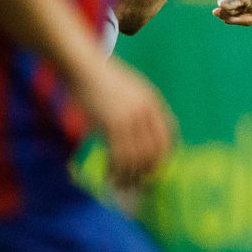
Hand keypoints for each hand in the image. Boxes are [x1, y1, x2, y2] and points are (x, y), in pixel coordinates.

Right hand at [75, 59, 175, 186]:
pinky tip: (110, 176)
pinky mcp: (110, 125)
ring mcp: (129, 119)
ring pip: (136, 156)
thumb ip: (142, 108)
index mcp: (153, 103)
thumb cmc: (103, 79)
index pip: (168, 135)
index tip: (158, 168)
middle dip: (148, 170)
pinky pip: (118, 155)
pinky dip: (115, 170)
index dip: (165, 155)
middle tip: (140, 183)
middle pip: (153, 150)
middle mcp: (145, 113)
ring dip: (130, 174)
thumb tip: (144, 132)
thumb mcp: (133, 89)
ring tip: (123, 184)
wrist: (83, 67)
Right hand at [213, 0, 251, 25]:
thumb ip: (229, 18)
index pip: (223, 6)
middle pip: (222, 2)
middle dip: (231, 8)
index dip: (230, 12)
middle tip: (246, 7)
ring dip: (232, 2)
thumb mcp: (248, 20)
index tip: (242, 10)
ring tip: (245, 1)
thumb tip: (214, 12)